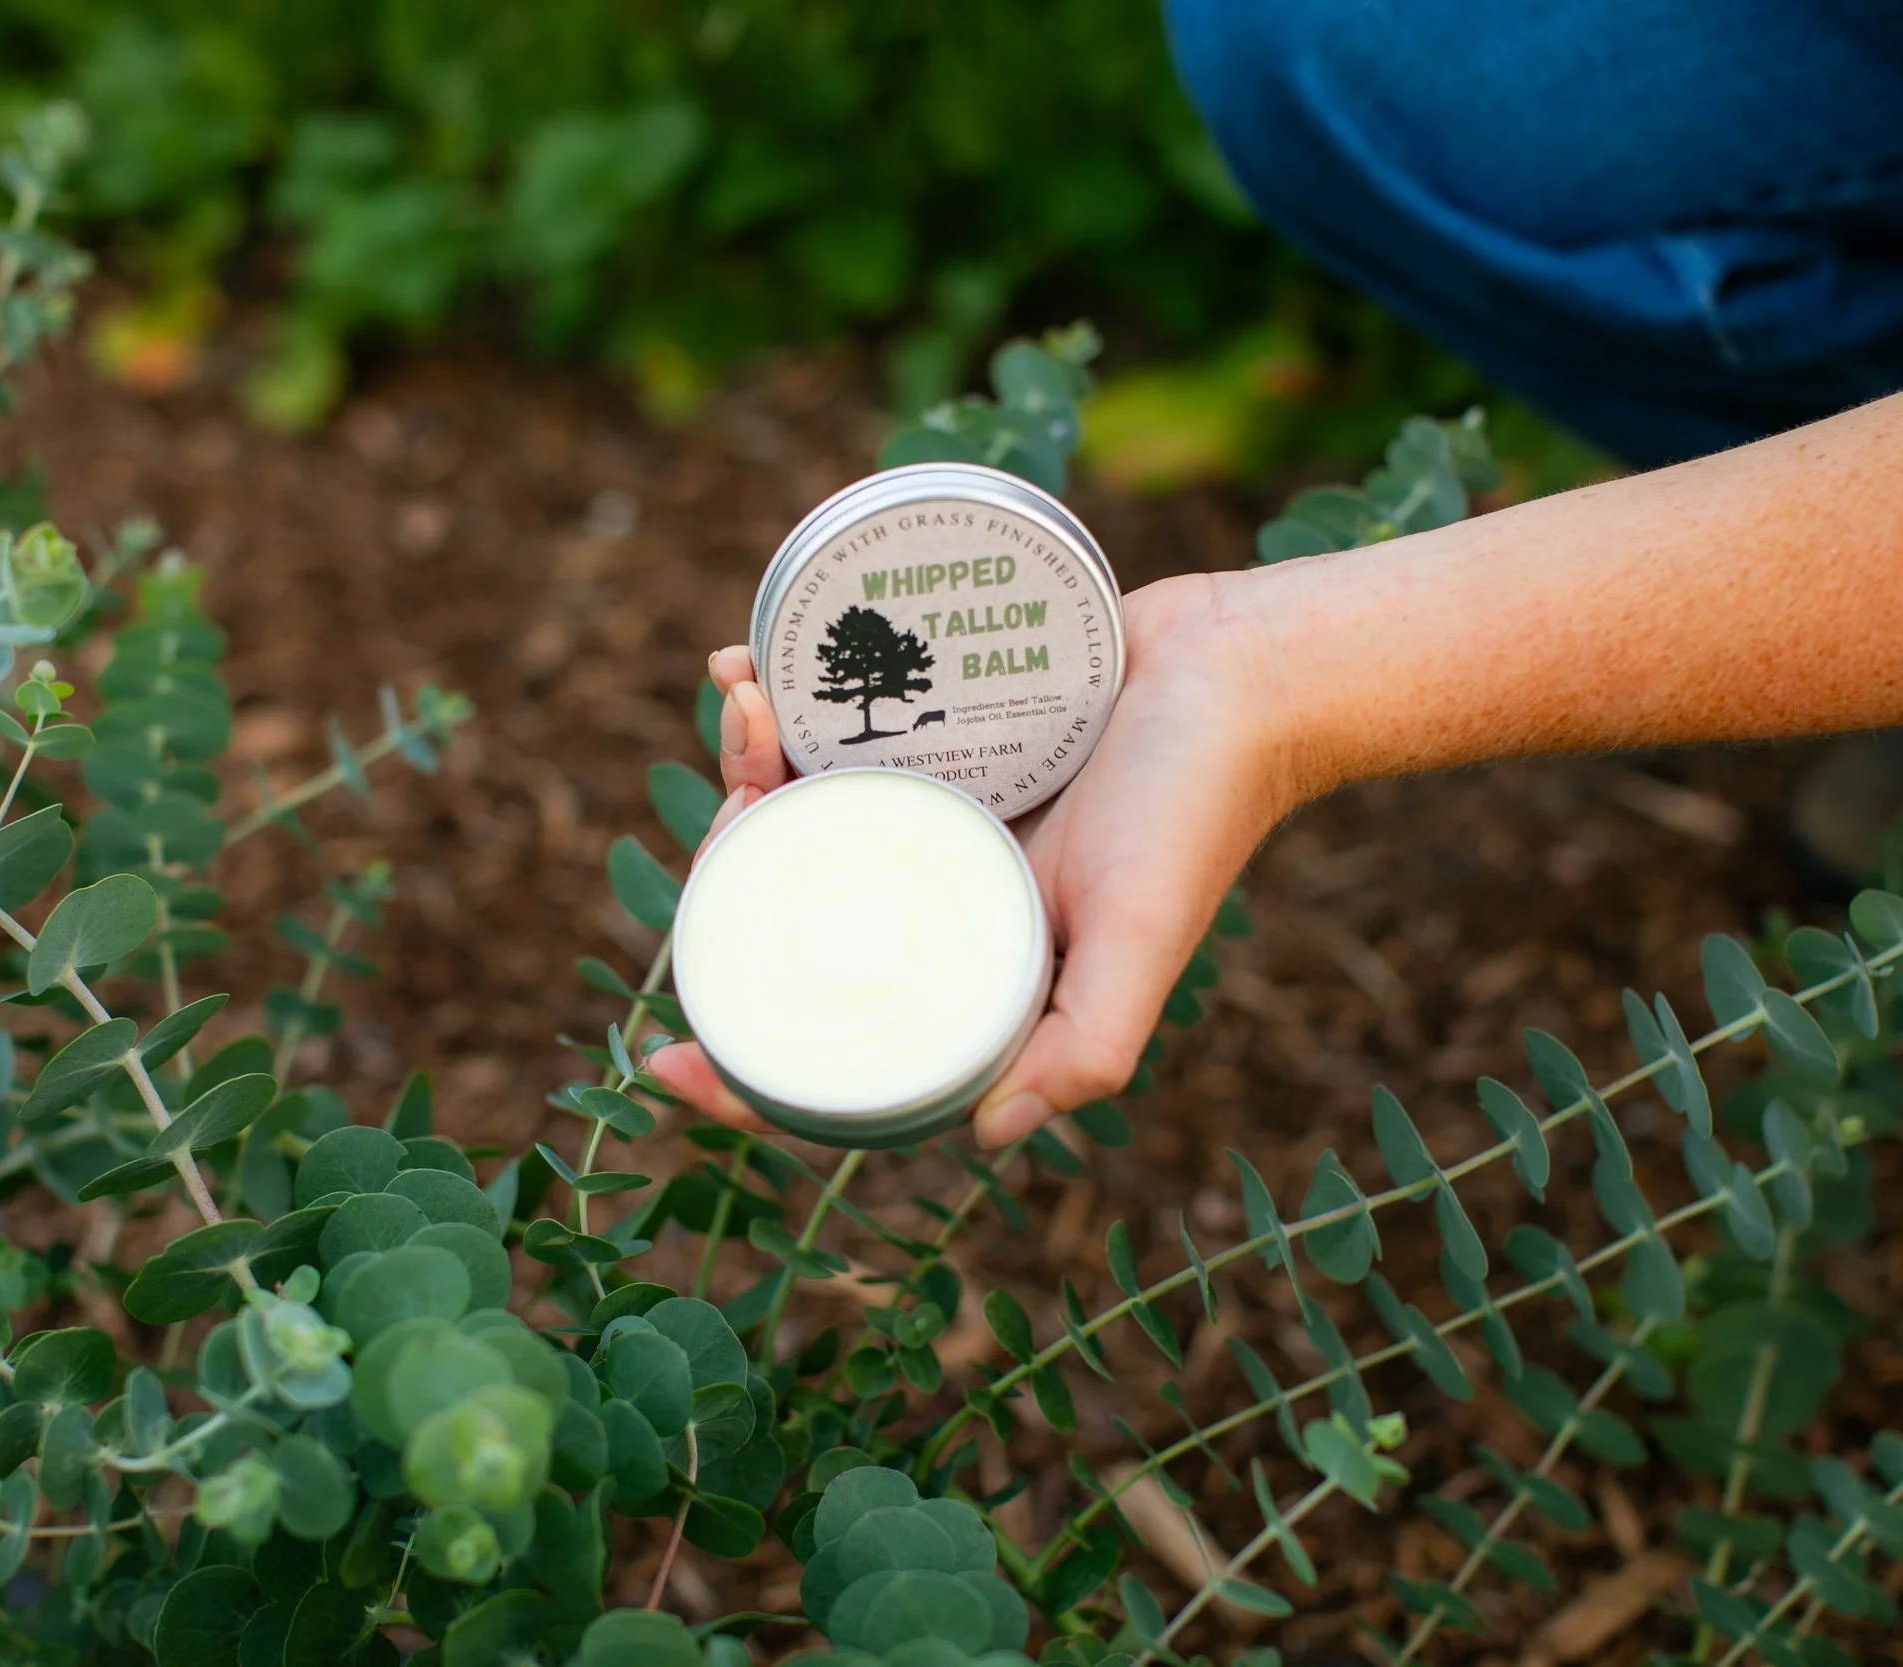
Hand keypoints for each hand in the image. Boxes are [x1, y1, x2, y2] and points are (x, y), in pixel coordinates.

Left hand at [648, 570, 1309, 1146]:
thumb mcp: (1147, 938)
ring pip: (792, 821)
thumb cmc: (1201, 807)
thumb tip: (982, 1136)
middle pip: (789, 921)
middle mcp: (936, 908)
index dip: (742, 1075)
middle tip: (734, 797)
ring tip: (746, 702)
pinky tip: (747, 660)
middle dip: (727, 875)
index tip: (658, 1056)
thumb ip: (1089, 1046)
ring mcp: (927, 820)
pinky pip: (828, 731)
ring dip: (741, 767)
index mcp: (973, 977)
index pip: (838, 1050)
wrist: (1245, 668)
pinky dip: (776, 698)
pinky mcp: (929, 738)